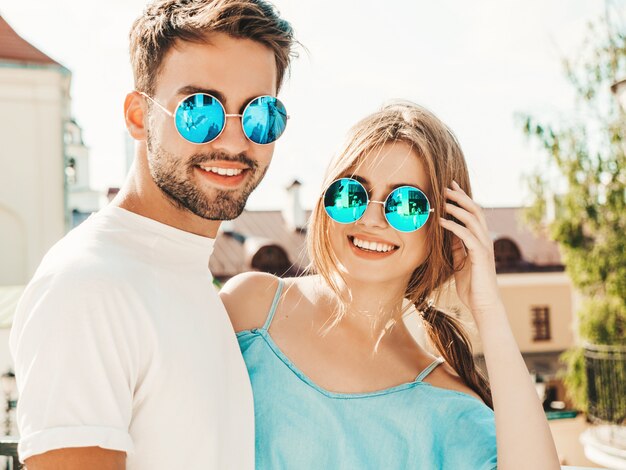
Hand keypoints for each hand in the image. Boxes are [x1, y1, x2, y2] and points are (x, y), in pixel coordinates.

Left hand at [438, 181, 502, 322]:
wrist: (483, 305)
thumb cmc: (472, 286)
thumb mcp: (461, 262)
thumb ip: (457, 248)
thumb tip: (449, 233)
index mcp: (480, 240)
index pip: (473, 214)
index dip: (463, 199)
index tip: (451, 187)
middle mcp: (485, 240)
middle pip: (475, 211)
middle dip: (461, 197)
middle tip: (447, 186)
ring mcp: (484, 247)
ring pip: (473, 220)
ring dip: (457, 208)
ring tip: (443, 201)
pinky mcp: (481, 256)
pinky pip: (467, 236)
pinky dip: (454, 227)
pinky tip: (441, 222)